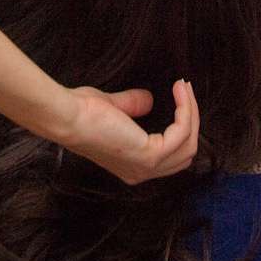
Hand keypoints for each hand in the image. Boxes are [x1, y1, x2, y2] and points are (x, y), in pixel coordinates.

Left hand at [57, 79, 199, 185]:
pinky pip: (181, 133)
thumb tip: (149, 99)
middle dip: (191, 120)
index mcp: (134, 166)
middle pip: (186, 153)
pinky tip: (179, 91)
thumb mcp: (113, 109)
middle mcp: (143, 173)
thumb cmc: (82, 112)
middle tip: (186, 90)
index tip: (181, 98)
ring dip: (191, 112)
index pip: (172, 156)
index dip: (181, 127)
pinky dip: (185, 110)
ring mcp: (147, 167)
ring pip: (188, 143)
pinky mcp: (150, 154)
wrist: (68, 116)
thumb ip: (131, 106)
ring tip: (185, 87)